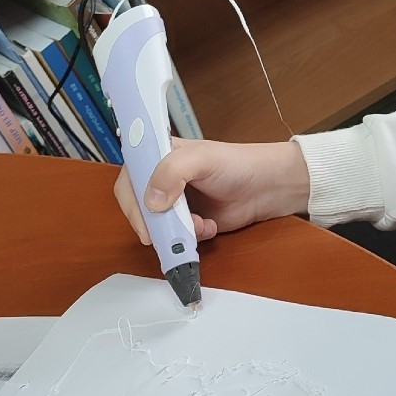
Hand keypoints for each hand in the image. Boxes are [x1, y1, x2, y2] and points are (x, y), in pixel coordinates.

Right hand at [113, 137, 310, 243]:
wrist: (267, 187)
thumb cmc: (236, 164)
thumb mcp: (201, 158)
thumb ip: (172, 172)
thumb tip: (151, 202)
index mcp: (156, 157)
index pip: (128, 179)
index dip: (131, 199)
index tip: (146, 214)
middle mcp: (160, 181)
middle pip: (138, 208)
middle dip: (154, 222)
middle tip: (168, 230)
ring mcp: (174, 204)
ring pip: (156, 227)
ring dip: (174, 231)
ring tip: (198, 225)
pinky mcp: (188, 223)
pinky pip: (176, 238)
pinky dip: (190, 238)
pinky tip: (209, 227)